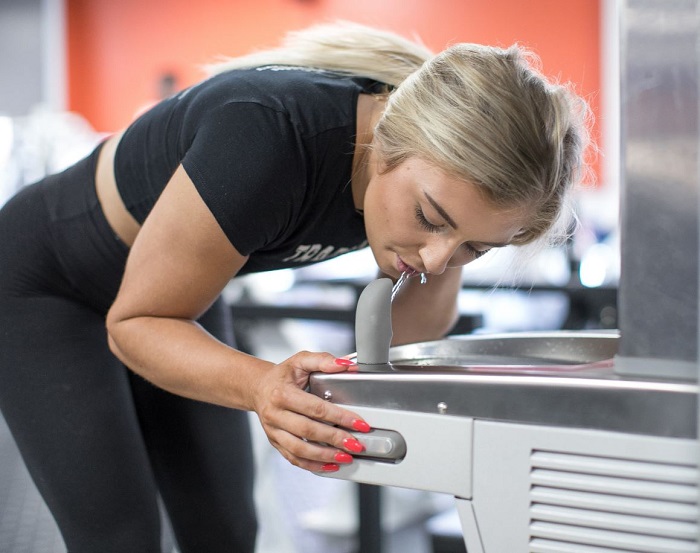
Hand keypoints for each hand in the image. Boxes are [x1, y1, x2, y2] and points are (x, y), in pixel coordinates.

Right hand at [251, 351, 370, 472]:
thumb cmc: (282, 375)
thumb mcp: (301, 361)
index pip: (315, 408)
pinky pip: (293, 458)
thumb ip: (323, 360)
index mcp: (282, 393)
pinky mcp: (275, 442)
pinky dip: (312, 465)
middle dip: (335, 439)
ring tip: (345, 457)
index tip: (359, 423)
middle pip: (308, 430)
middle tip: (355, 444)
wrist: (259, 388)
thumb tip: (346, 365)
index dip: (339, 417)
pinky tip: (330, 465)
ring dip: (325, 456)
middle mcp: (275, 414)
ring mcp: (274, 431)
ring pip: (299, 449)